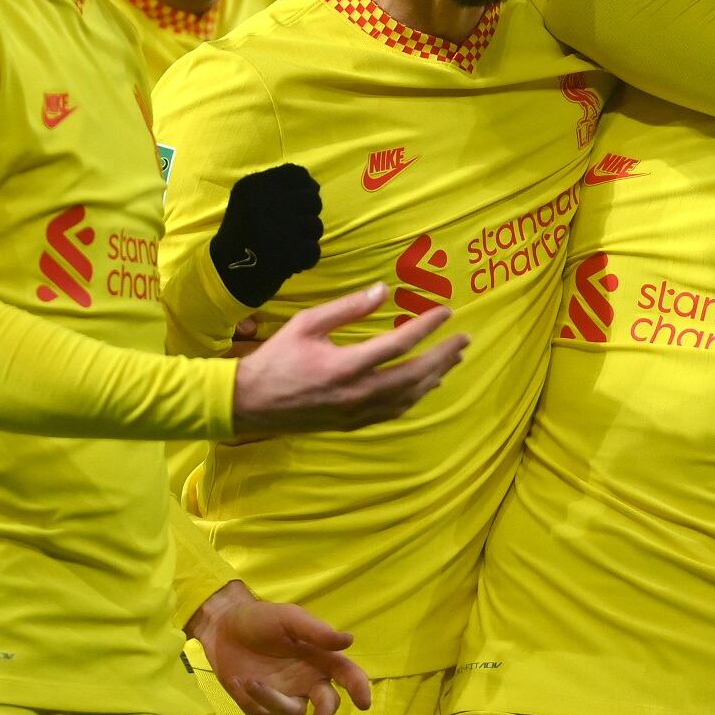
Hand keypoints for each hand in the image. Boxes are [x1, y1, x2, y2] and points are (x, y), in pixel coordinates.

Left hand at [187, 581, 371, 714]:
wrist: (223, 628)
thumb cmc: (261, 619)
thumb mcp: (289, 618)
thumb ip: (317, 632)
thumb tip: (349, 641)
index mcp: (320, 658)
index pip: (347, 674)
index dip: (358, 688)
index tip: (363, 703)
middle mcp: (307, 681)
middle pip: (326, 702)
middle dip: (326, 711)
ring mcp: (285, 696)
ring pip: (293, 714)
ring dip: (275, 701)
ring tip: (252, 681)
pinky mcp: (261, 707)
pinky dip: (254, 704)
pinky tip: (240, 682)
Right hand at [210, 164, 322, 307]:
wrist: (223, 274)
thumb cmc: (241, 234)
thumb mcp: (248, 200)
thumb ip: (277, 188)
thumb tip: (312, 185)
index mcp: (253, 186)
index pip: (298, 173)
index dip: (307, 187)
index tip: (300, 201)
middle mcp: (263, 203)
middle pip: (313, 199)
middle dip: (308, 215)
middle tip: (291, 228)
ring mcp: (275, 229)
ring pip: (316, 226)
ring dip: (306, 238)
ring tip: (286, 246)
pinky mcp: (285, 255)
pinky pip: (314, 250)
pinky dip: (306, 259)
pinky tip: (290, 261)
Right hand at [232, 284, 468, 434]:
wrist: (249, 404)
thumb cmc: (276, 358)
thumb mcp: (307, 324)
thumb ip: (347, 309)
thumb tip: (383, 290)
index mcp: (345, 366)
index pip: (399, 344)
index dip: (427, 327)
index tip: (446, 312)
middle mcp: (357, 393)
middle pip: (414, 375)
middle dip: (443, 356)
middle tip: (464, 339)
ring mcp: (357, 412)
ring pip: (409, 396)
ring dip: (435, 376)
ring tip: (453, 359)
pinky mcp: (354, 423)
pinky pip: (395, 410)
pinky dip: (416, 396)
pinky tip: (427, 384)